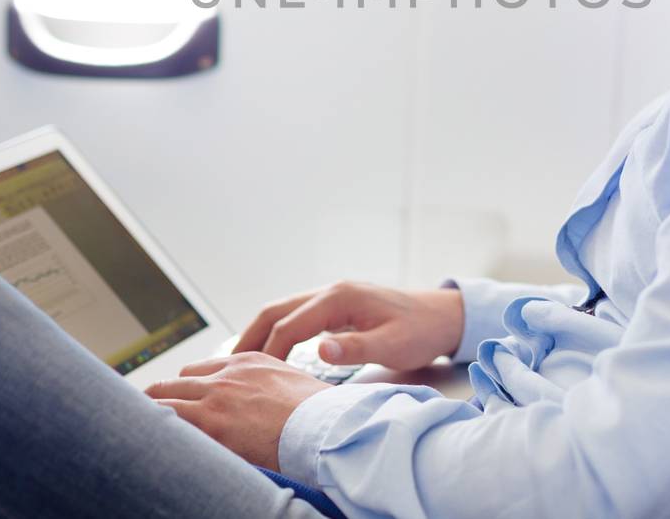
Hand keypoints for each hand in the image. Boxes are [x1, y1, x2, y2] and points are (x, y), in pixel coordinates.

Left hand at [146, 352, 330, 468]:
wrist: (323, 427)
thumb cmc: (318, 414)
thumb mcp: (295, 386)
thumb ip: (273, 388)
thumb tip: (272, 407)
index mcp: (248, 362)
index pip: (202, 369)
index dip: (189, 388)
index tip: (183, 400)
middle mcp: (226, 375)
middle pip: (177, 381)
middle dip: (162, 397)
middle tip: (150, 414)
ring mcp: (215, 397)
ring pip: (162, 398)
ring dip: (151, 413)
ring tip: (136, 430)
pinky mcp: (210, 424)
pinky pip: (167, 422)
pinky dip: (153, 431)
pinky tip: (146, 441)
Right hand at [233, 281, 464, 369]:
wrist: (442, 316)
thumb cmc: (420, 331)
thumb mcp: (393, 345)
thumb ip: (357, 348)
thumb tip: (321, 351)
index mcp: (339, 297)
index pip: (289, 324)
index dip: (267, 351)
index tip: (250, 378)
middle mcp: (330, 291)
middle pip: (275, 311)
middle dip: (250, 337)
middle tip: (227, 367)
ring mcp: (331, 297)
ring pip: (282, 311)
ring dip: (260, 333)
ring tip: (239, 363)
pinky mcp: (335, 307)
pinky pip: (296, 317)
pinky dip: (277, 332)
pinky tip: (270, 353)